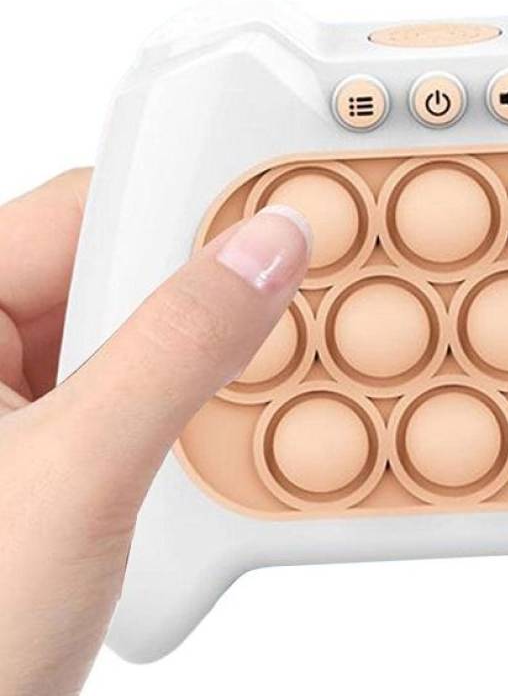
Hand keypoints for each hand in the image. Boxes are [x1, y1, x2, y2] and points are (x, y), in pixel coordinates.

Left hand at [0, 173, 309, 695]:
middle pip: (111, 282)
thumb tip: (262, 251)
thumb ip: (175, 349)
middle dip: (202, 294)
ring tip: (270, 367)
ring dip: (206, 367)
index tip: (272, 212)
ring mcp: (18, 432)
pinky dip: (196, 423)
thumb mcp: (79, 472)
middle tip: (292, 290)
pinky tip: (233, 440)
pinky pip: (144, 419)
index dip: (174, 208)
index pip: (69, 215)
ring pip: (135, 354)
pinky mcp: (61, 487)